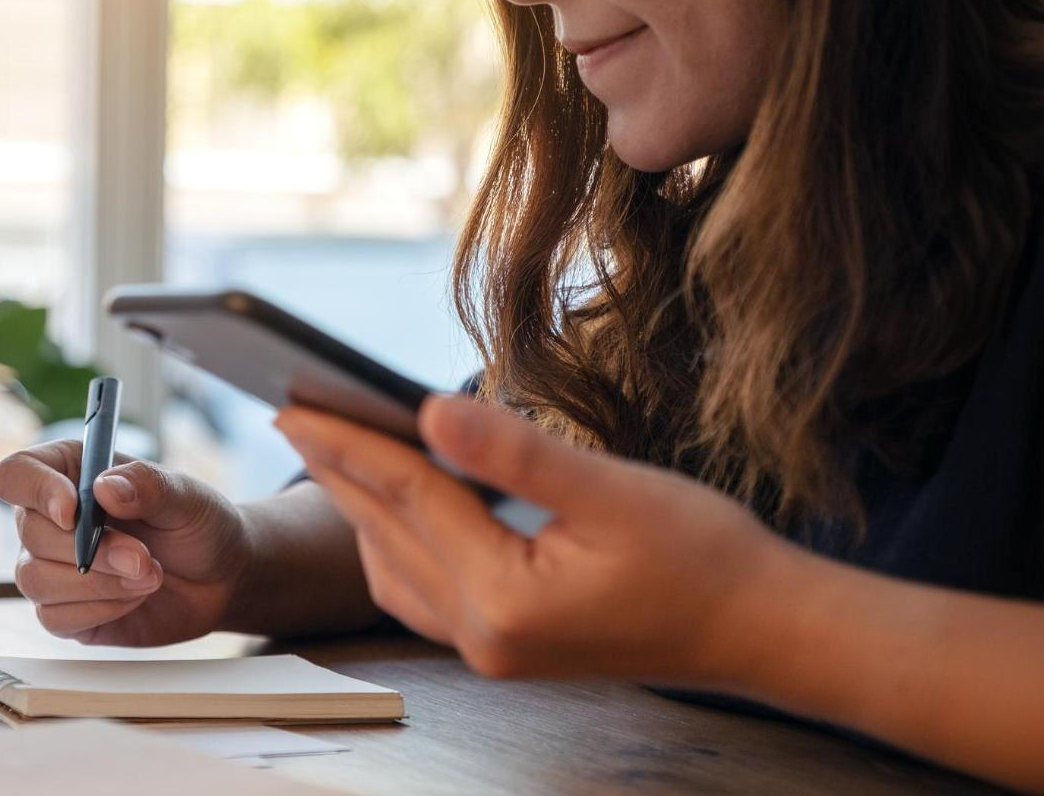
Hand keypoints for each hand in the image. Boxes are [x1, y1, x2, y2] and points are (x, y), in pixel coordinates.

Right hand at [0, 443, 253, 646]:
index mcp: (70, 473)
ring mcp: (54, 567)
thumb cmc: (198, 526)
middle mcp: (51, 519)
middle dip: (92, 550)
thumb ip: (148, 486)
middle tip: (144, 558)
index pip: (17, 474)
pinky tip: (134, 598)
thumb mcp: (187, 497)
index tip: (74, 511)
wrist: (221, 579)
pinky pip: (53, 618)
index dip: (37, 491)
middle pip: (30, 532)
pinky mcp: (65, 611)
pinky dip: (100, 610)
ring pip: (37, 580)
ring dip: (99, 584)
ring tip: (149, 576)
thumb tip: (105, 488)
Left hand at [274, 395, 799, 685]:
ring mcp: (491, 649)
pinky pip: (422, 593)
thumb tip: (430, 410)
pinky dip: (396, 544)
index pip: (406, 500)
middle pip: (388, 534)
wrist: (759, 628)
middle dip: (337, 470)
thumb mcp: (613, 491)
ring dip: (361, 509)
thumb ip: (514, 453)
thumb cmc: (705, 560)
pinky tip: (393, 512)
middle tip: (290, 414)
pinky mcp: (505, 644)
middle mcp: (483, 636)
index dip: (349, 443)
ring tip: (331, 451)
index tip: (296, 401)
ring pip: (394, 568)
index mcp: (504, 600)